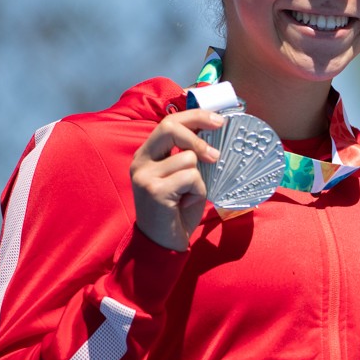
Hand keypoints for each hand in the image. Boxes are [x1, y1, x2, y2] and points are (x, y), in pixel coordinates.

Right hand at [129, 109, 224, 250]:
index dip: (195, 116)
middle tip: (215, 154)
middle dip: (198, 136)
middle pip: (170, 128)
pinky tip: (185, 203)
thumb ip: (189, 154)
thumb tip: (215, 130)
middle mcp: (140, 161)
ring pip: (188, 158)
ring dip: (200, 178)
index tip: (219, 120)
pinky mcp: (154, 190)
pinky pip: (191, 177)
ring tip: (189, 195)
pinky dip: (197, 191)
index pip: (168, 122)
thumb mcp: (183, 176)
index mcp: (147, 154)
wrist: (162, 243)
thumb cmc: (177, 209)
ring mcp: (144, 175)